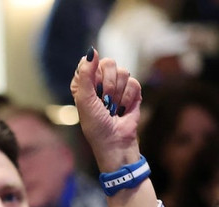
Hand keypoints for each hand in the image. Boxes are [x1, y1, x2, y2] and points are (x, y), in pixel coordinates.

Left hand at [70, 50, 141, 172]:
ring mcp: (117, 86)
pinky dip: (129, 99)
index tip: (93, 91)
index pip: (89, 62)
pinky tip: (123, 110)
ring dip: (118, 95)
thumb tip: (92, 51)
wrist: (115, 142)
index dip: (93, 74)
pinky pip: (134, 82)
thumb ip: (86, 74)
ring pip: (123, 72)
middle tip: (104, 102)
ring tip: (113, 109)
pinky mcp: (132, 92)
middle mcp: (101, 82)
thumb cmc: (95, 125)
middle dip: (108, 85)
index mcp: (84, 83)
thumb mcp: (85, 100)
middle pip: (109, 63)